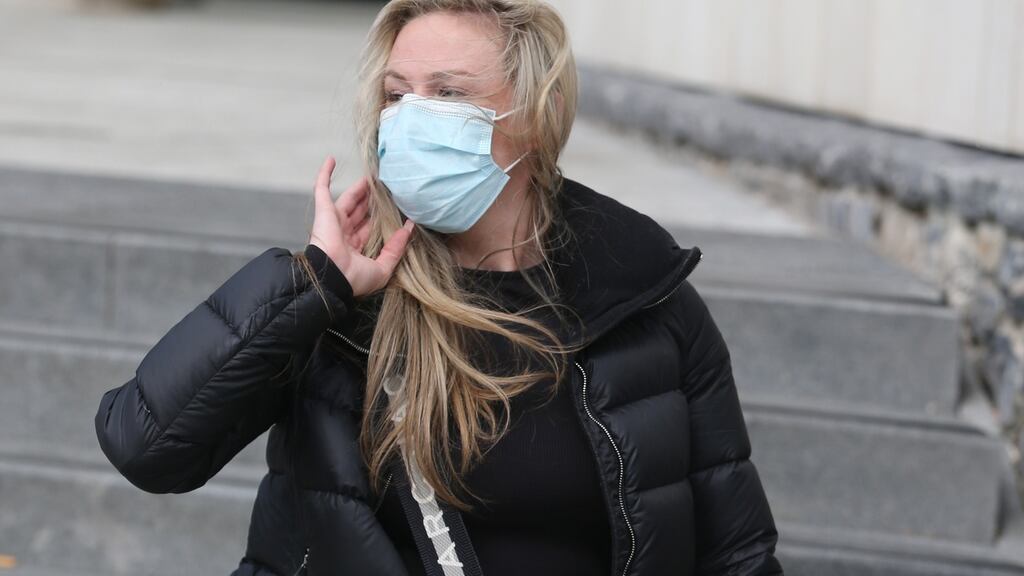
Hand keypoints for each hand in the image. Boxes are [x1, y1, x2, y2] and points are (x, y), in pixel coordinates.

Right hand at [308, 155, 415, 297]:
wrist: (333, 278)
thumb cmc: (355, 279)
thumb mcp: (383, 268)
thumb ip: (396, 248)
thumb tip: (409, 228)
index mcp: (356, 248)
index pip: (371, 227)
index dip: (382, 216)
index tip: (397, 205)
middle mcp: (344, 234)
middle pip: (362, 210)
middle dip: (373, 198)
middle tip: (387, 185)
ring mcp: (333, 221)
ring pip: (350, 198)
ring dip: (360, 187)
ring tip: (374, 175)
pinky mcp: (324, 212)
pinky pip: (322, 189)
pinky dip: (325, 174)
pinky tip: (331, 160)